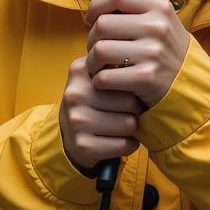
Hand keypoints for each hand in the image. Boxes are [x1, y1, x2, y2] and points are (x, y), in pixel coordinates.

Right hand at [60, 56, 142, 173]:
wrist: (68, 136)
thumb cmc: (93, 103)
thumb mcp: (95, 79)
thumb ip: (114, 66)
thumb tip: (141, 64)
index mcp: (80, 71)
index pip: (123, 73)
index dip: (132, 85)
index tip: (127, 90)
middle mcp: (75, 94)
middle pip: (130, 100)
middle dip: (136, 109)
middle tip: (127, 112)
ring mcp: (77, 121)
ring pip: (130, 124)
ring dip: (133, 128)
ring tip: (123, 126)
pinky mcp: (84, 145)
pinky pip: (125, 144)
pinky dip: (129, 145)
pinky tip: (120, 140)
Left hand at [85, 0, 190, 108]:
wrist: (191, 82)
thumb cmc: (166, 49)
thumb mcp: (162, 21)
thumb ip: (135, 11)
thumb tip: (97, 10)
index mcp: (160, 8)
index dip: (96, 6)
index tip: (91, 19)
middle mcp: (157, 27)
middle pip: (103, 24)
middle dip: (91, 39)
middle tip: (95, 49)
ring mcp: (152, 52)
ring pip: (100, 50)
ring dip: (92, 61)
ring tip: (98, 66)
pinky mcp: (146, 77)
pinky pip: (105, 77)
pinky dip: (99, 80)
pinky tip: (106, 81)